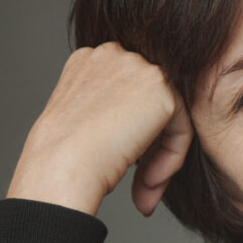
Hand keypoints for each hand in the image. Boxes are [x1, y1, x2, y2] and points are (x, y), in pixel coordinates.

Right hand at [7, 42, 193, 216]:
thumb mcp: (83, 122)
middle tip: (142, 184)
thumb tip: (136, 125)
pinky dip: (172, 158)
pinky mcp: (161, 88)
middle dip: (151, 146)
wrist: (61, 166)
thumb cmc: (62, 157)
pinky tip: (150, 181)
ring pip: (169, 116)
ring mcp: (138, 66)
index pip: (129, 95)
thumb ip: (111, 111)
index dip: (131, 133)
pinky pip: (181, 128)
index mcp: (89, 61)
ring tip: (145, 187)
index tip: (127, 166)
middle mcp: (113, 54)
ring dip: (161, 156)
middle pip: (151, 103)